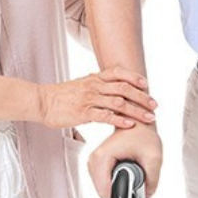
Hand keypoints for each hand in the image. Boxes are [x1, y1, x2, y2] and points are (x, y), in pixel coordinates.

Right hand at [38, 68, 156, 129]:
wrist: (42, 101)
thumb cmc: (61, 96)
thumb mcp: (81, 85)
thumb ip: (97, 87)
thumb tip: (110, 94)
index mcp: (94, 78)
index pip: (118, 73)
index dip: (134, 77)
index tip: (146, 85)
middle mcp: (94, 86)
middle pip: (124, 88)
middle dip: (142, 97)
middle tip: (154, 105)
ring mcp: (89, 99)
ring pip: (119, 102)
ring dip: (137, 110)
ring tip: (149, 117)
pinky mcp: (84, 113)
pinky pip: (105, 116)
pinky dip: (120, 120)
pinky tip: (130, 124)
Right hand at [88, 124, 162, 197]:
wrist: (137, 123)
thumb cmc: (143, 135)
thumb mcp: (153, 158)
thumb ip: (152, 180)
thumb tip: (146, 196)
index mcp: (103, 157)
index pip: (105, 191)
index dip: (120, 197)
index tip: (132, 196)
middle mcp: (94, 160)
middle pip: (102, 192)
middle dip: (119, 193)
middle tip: (135, 185)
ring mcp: (93, 162)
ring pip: (102, 189)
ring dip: (116, 189)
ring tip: (131, 178)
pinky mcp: (96, 164)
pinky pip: (102, 183)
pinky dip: (113, 184)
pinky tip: (124, 177)